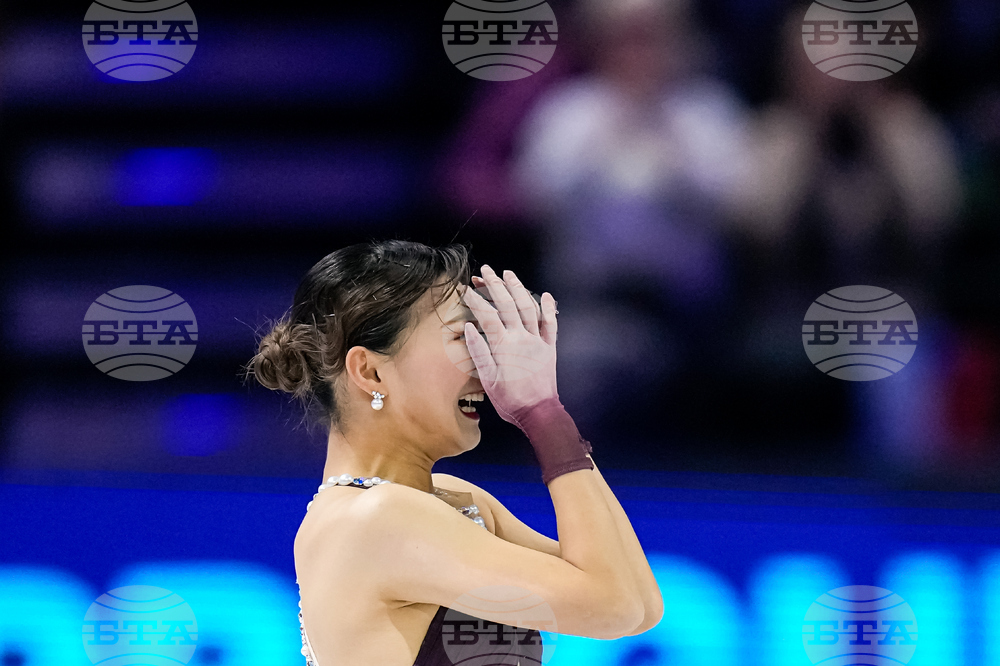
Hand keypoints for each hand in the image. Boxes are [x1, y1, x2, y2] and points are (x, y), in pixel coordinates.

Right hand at [462, 266, 559, 426]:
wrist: (539, 413)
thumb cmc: (510, 400)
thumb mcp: (487, 379)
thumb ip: (479, 352)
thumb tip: (469, 328)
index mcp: (503, 346)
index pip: (487, 315)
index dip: (475, 300)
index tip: (465, 289)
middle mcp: (521, 338)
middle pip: (507, 304)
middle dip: (495, 285)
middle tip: (485, 270)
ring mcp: (537, 341)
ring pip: (528, 307)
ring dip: (518, 288)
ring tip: (508, 274)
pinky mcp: (549, 348)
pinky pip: (551, 324)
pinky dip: (549, 308)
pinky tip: (545, 295)